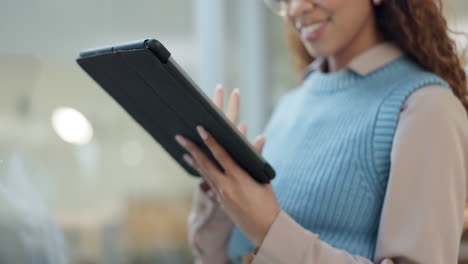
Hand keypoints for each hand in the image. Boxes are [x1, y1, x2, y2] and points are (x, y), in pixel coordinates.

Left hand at [176, 85, 280, 246]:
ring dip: (193, 160)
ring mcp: (221, 194)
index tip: (200, 129)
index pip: (221, 155)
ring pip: (204, 173)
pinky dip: (201, 171)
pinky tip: (196, 165)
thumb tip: (261, 137)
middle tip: (180, 137)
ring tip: (183, 150)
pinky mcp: (220, 200)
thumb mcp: (264, 179)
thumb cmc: (268, 202)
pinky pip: (208, 181)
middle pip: (205, 163)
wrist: (264, 229)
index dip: (210, 141)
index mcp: (239, 178)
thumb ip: (257, 158)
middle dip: (192, 149)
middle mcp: (226, 186)